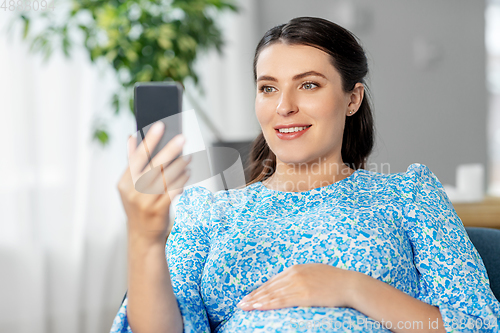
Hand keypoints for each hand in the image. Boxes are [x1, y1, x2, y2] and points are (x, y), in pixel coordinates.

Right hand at [117, 121, 190, 244]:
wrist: (142, 235)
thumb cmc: (138, 205)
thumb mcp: (129, 185)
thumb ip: (131, 161)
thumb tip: (131, 137)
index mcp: (124, 182)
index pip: (138, 157)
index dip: (149, 140)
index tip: (160, 125)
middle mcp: (133, 191)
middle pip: (154, 166)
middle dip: (170, 150)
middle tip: (182, 139)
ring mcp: (145, 202)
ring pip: (166, 178)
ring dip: (180, 166)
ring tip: (188, 158)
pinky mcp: (159, 210)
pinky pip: (173, 191)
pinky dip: (181, 181)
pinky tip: (187, 174)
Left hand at [236, 263, 356, 310]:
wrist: (350, 284)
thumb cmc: (334, 280)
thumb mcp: (314, 272)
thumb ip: (300, 276)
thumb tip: (291, 283)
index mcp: (296, 269)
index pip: (272, 281)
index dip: (260, 290)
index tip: (249, 296)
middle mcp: (294, 275)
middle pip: (269, 287)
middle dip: (254, 296)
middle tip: (241, 303)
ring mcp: (299, 284)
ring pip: (273, 294)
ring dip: (257, 301)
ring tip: (245, 307)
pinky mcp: (304, 295)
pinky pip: (282, 300)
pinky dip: (269, 304)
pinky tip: (259, 307)